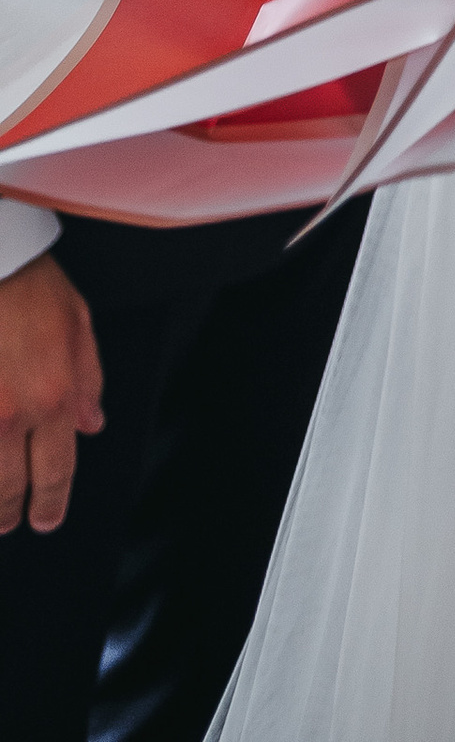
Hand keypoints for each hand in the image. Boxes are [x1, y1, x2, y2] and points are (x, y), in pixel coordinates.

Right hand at [0, 254, 102, 535]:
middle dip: (11, 512)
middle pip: (10, 486)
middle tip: (10, 522)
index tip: (46, 518)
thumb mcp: (78, 324)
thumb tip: (91, 426)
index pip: (55, 469)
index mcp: (54, 395)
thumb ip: (88, 380)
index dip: (50, 502)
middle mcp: (12, 413)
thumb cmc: (29, 285)